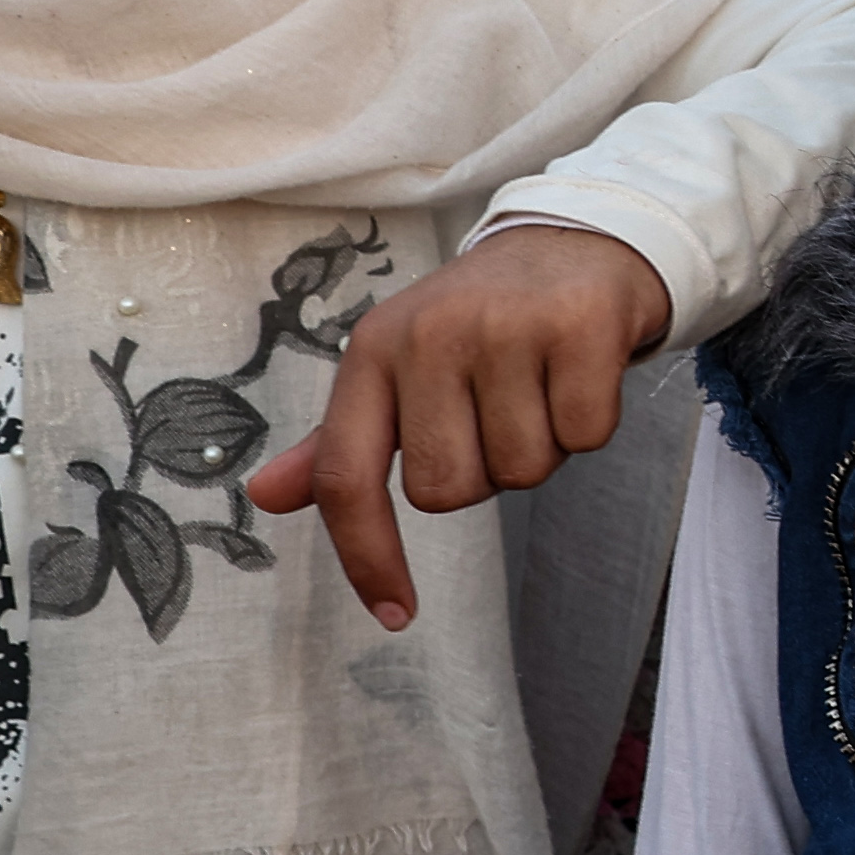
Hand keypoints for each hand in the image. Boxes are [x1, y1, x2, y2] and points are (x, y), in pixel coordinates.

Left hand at [241, 223, 671, 631]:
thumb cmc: (478, 321)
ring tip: (541, 389)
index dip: (367, 556)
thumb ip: (338, 439)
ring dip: (542, 449)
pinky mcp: (580, 326)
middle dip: (484, 473)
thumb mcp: (397, 369)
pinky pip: (586, 437)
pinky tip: (581, 376)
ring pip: (522, 469)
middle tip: (499, 415)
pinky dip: (591, 424)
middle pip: (449, 491)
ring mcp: (507, 326)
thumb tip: (264, 494)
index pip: (349, 476)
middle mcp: (431, 335)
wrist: (574, 241)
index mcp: (373, 351)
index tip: (396, 613)